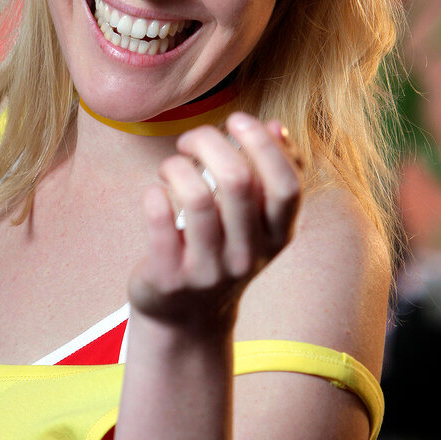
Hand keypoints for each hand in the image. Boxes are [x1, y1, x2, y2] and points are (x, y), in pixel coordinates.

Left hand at [129, 113, 302, 333]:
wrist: (186, 319)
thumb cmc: (220, 250)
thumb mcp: (253, 221)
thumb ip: (266, 172)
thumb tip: (275, 125)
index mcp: (277, 236)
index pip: (286, 186)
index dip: (264, 145)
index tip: (237, 120)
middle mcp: (248, 255)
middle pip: (238, 181)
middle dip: (210, 143)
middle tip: (191, 139)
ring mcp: (209, 270)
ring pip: (197, 198)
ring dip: (177, 166)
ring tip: (171, 166)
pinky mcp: (170, 278)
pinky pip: (160, 222)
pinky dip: (154, 195)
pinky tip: (155, 193)